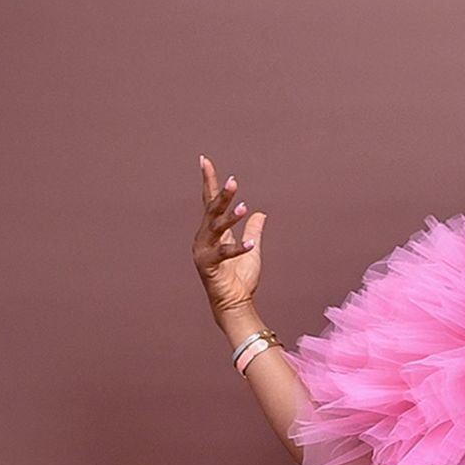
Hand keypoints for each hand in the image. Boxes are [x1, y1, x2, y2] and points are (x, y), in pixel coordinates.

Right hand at [194, 155, 267, 317]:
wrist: (234, 304)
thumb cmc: (240, 279)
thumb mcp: (252, 249)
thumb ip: (253, 230)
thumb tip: (260, 213)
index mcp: (213, 233)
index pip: (209, 202)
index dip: (208, 181)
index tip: (204, 161)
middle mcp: (204, 239)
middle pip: (212, 211)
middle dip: (222, 195)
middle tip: (233, 181)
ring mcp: (204, 252)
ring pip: (215, 228)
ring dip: (229, 217)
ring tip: (243, 207)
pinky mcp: (208, 266)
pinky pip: (223, 253)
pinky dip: (237, 248)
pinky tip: (250, 243)